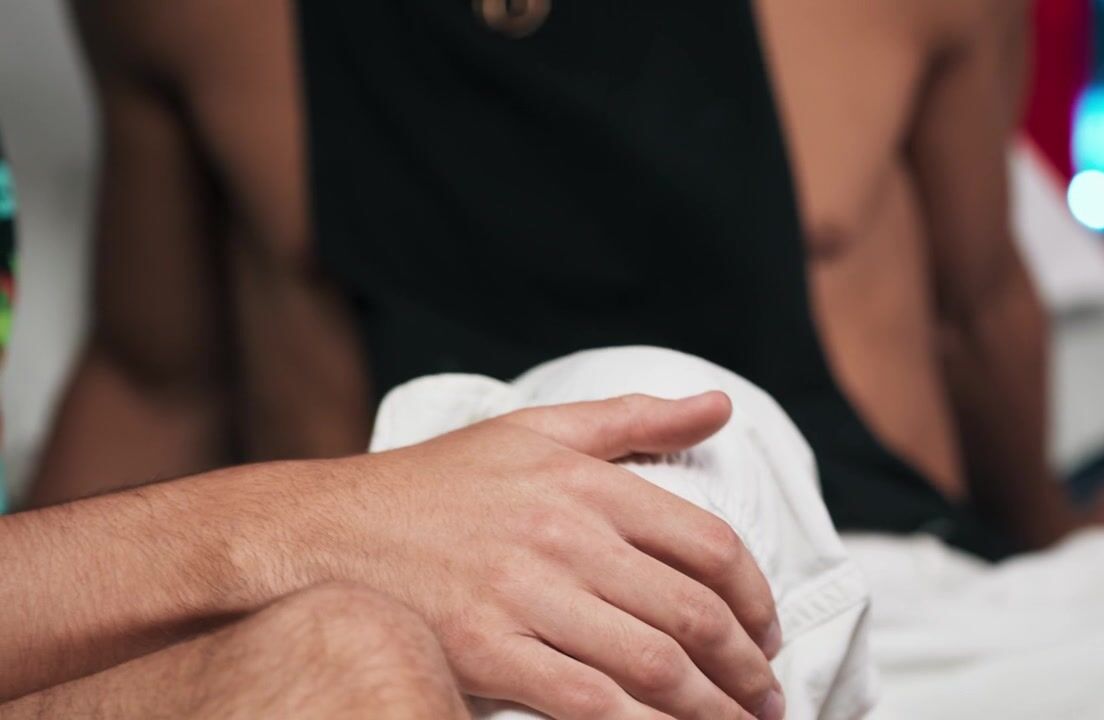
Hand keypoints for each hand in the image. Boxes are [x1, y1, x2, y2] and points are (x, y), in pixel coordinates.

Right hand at [282, 392, 783, 719]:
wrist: (329, 531)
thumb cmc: (440, 481)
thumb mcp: (537, 430)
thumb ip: (635, 417)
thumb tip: (720, 405)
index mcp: (585, 482)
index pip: (707, 543)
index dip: (754, 596)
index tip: (766, 629)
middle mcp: (564, 536)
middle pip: (691, 612)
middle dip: (746, 666)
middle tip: (767, 694)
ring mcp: (524, 597)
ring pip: (653, 665)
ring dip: (713, 708)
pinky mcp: (487, 653)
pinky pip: (588, 704)